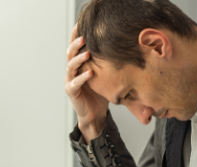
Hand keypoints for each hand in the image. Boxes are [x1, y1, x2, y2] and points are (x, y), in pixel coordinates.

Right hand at [65, 24, 109, 142]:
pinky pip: (75, 83)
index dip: (76, 36)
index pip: (76, 47)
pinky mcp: (71, 91)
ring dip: (78, 59)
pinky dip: (82, 78)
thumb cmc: (101, 92)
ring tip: (87, 54)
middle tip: (83, 37)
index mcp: (79, 64)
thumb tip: (126, 47)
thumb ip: (109, 62)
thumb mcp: (106, 74)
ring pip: (71, 66)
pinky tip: (90, 73)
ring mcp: (70, 80)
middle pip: (70, 53)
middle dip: (76, 44)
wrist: (95, 113)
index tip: (81, 24)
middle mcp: (73, 70)